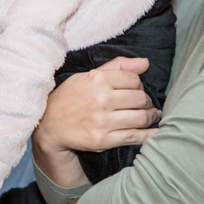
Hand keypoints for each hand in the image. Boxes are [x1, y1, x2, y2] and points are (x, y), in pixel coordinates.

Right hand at [35, 57, 160, 154]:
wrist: (48, 125)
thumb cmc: (70, 98)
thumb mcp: (87, 76)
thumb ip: (117, 66)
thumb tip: (145, 63)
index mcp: (97, 79)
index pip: (133, 79)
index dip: (139, 85)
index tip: (137, 91)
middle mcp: (101, 99)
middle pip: (140, 98)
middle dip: (147, 102)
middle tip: (147, 105)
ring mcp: (102, 120)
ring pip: (140, 117)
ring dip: (150, 117)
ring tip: (151, 116)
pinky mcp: (102, 140)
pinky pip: (133, 136)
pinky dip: (148, 135)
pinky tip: (154, 132)